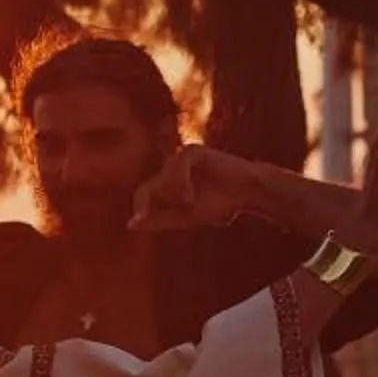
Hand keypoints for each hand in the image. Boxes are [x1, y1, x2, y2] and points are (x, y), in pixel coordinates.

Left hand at [128, 144, 260, 231]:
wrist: (247, 193)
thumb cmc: (220, 205)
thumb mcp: (186, 217)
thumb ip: (159, 220)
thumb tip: (130, 225)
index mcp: (167, 183)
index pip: (143, 193)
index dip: (140, 208)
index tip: (138, 221)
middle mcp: (171, 169)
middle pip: (151, 187)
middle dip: (163, 203)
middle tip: (183, 211)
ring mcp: (181, 158)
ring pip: (164, 179)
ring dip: (175, 195)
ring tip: (191, 203)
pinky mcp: (193, 151)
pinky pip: (178, 166)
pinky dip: (181, 183)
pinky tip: (190, 197)